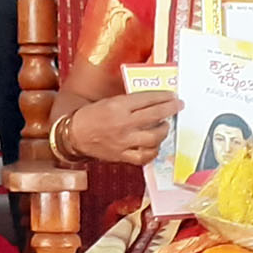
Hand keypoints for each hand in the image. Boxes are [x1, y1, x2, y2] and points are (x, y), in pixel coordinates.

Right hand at [61, 92, 180, 165]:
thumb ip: (130, 102)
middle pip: (155, 116)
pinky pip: (144, 157)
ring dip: (164, 131)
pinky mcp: (122, 156)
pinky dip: (153, 151)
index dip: (163, 97)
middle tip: (178, 106)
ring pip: (153, 138)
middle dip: (170, 109)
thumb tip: (153, 100)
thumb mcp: (109, 101)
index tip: (172, 96)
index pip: (147, 99)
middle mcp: (123, 124)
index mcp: (118, 107)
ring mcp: (123, 142)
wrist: (74, 135)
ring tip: (165, 127)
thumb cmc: (91, 116)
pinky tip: (155, 145)